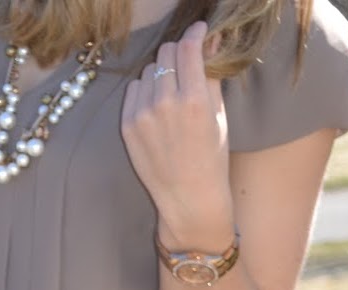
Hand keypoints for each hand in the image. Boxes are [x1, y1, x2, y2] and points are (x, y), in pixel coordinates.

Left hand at [121, 20, 233, 249]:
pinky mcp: (128, 125)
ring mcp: (143, 115)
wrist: (189, 200)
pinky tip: (157, 109)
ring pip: (150, 70)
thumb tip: (210, 42)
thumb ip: (211, 75)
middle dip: (179, 53)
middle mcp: (166, 104)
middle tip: (186, 64)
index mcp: (195, 100)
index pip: (188, 47)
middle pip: (167, 53)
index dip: (195, 33)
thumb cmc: (211, 160)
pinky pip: (134, 90)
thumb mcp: (219, 116)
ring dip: (161, 74)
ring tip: (172, 94)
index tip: (199, 31)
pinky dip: (145, 92)